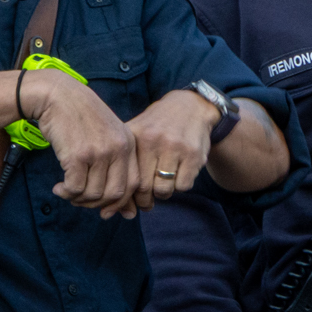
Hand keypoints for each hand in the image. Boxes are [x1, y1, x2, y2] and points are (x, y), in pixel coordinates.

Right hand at [27, 70, 143, 216]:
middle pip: (115, 194)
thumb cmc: (79, 116)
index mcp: (128, 143)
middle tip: (81, 202)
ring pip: (94, 194)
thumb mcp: (107, 133)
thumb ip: (115, 161)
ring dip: (78, 200)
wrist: (57, 95)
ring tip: (67, 193)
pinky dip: (66, 193)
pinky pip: (75, 188)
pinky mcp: (78, 155)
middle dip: (97, 204)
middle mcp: (118, 148)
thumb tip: (125, 206)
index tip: (105, 211)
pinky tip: (59, 188)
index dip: (120, 202)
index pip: (133, 184)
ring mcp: (99, 152)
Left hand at [128, 89, 222, 205]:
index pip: (127, 177)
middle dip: (145, 200)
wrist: (192, 107)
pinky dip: (180, 186)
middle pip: (145, 187)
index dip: (128, 196)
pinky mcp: (194, 154)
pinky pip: (183, 186)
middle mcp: (153, 140)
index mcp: (136, 136)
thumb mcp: (137, 133)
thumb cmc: (158, 127)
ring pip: (164, 190)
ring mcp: (175, 147)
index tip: (131, 202)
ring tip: (163, 184)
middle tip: (147, 203)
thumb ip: (125, 163)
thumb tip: (117, 205)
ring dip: (164, 193)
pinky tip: (179, 175)